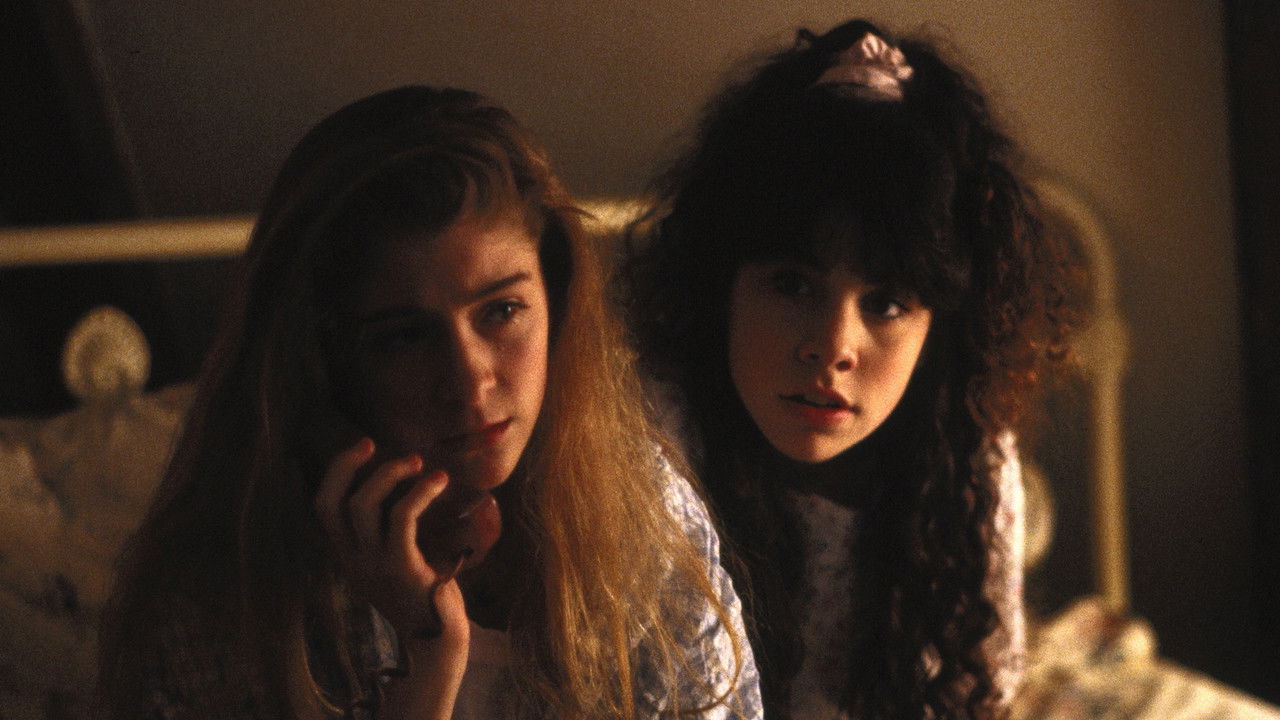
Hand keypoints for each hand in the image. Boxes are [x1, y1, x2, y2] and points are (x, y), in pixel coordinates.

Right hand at [315, 438, 468, 718]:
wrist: (436, 642)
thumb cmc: (422, 596)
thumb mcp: (394, 563)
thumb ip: (387, 536)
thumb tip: (400, 492)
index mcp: (349, 557)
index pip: (323, 507)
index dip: (336, 472)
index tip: (362, 447)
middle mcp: (355, 560)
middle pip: (336, 503)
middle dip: (351, 465)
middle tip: (380, 444)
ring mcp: (376, 565)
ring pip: (365, 506)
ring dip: (391, 474)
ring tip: (419, 463)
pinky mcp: (402, 567)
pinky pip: (402, 517)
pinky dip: (419, 492)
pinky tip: (438, 481)